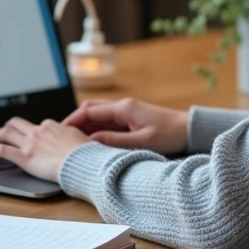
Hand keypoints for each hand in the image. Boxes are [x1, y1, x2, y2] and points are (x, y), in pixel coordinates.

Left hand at [0, 116, 89, 182]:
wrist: (81, 163)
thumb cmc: (84, 153)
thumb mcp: (79, 137)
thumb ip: (69, 134)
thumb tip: (69, 136)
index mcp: (51, 125)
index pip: (37, 125)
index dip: (30, 130)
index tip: (28, 136)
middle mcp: (38, 131)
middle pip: (16, 123)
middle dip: (7, 127)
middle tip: (2, 133)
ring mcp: (30, 143)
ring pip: (6, 133)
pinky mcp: (24, 157)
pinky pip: (2, 150)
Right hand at [61, 98, 188, 154]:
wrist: (189, 130)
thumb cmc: (170, 134)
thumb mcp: (142, 141)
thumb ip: (115, 141)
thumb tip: (91, 141)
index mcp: (123, 108)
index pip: (89, 111)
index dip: (72, 121)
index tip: (58, 132)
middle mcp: (123, 106)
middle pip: (90, 109)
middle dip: (75, 121)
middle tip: (61, 136)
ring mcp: (126, 112)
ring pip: (98, 116)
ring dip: (85, 126)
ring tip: (72, 141)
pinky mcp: (131, 119)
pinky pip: (108, 122)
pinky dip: (96, 130)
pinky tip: (91, 142)